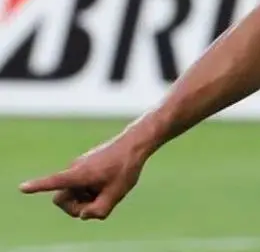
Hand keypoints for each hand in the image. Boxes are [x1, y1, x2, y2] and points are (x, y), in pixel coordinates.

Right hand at [18, 135, 146, 219]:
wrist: (134, 145)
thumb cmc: (126, 169)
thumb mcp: (117, 194)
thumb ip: (99, 210)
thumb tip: (83, 216)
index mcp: (80, 174)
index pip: (56, 181)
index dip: (38, 186)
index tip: (23, 187)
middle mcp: (74, 169)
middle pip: (62, 199)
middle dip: (75, 208)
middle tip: (96, 207)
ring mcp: (77, 167)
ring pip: (72, 193)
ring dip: (85, 199)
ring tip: (106, 192)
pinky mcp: (82, 167)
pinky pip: (79, 186)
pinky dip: (89, 191)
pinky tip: (106, 185)